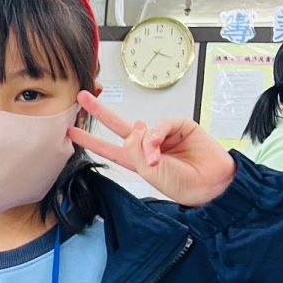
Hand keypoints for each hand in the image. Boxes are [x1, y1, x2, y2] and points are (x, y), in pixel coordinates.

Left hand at [69, 90, 235, 207]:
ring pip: (142, 128)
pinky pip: (163, 124)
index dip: (89, 140)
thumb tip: (136, 126)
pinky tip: (161, 146)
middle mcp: (147, 147)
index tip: (71, 131)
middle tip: (82, 98)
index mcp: (135, 161)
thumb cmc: (182, 184)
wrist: (211, 184)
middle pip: (118, 126)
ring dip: (146, 144)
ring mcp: (163, 136)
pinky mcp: (180, 126)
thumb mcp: (148, 172)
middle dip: (99, 111)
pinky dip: (159, 134)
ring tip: (154, 159)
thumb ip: (135, 149)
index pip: (107, 148)